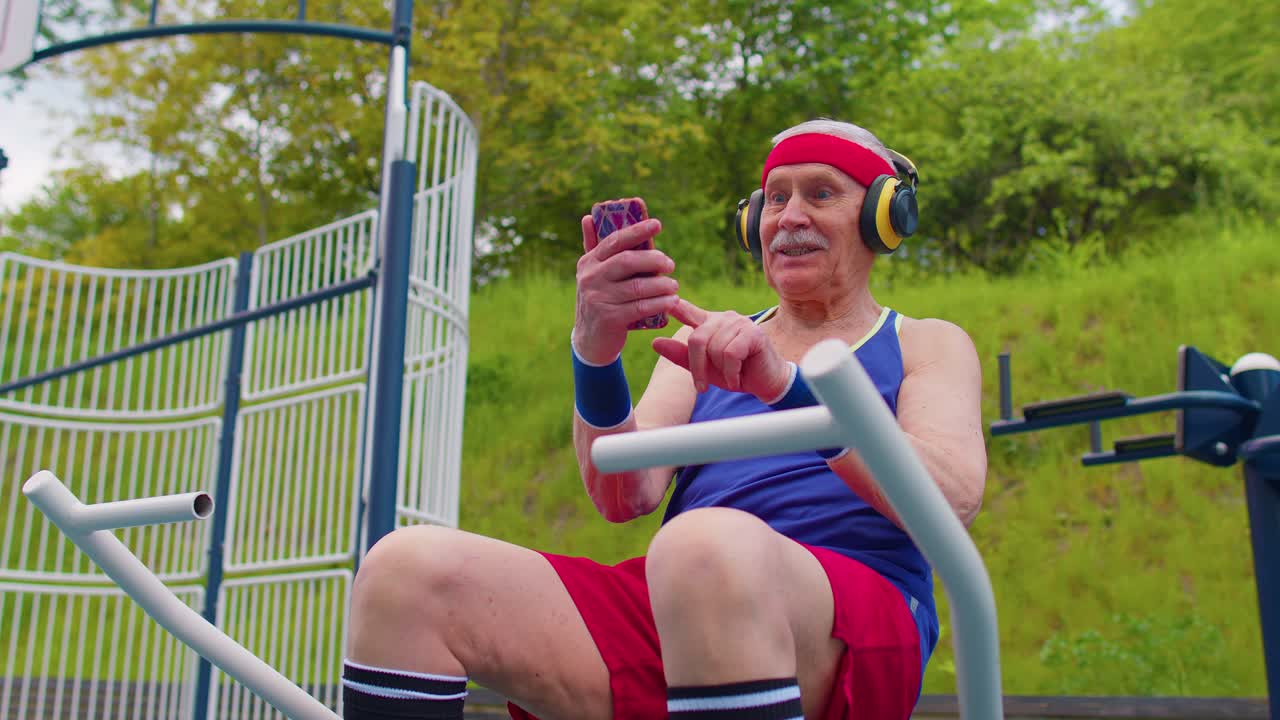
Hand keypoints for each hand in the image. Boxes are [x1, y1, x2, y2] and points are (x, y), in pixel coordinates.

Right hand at [573, 214, 679, 364]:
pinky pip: (640, 307)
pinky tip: (672, 302)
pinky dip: (659, 304)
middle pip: (627, 261)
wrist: (590, 340)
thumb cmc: (599, 300)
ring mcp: (598, 298)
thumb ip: (592, 246)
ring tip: (674, 286)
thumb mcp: (592, 274)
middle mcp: (590, 278)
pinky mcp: (609, 318)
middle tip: (671, 264)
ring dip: (661, 285)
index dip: (637, 231)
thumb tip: (588, 217)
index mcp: (589, 262)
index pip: (615, 240)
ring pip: (637, 286)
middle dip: (654, 260)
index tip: (658, 225)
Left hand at [651, 298, 790, 400]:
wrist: (766, 384)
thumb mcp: (704, 368)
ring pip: (715, 348)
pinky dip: (731, 372)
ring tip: (730, 376)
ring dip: (720, 371)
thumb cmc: (734, 374)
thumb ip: (681, 355)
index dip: (676, 306)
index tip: (664, 299)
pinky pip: (730, 354)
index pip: (688, 311)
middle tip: (703, 386)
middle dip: (697, 367)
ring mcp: (740, 323)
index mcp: (710, 323)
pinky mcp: (753, 333)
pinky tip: (738, 376)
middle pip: (697, 339)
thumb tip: (655, 341)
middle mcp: (724, 318)